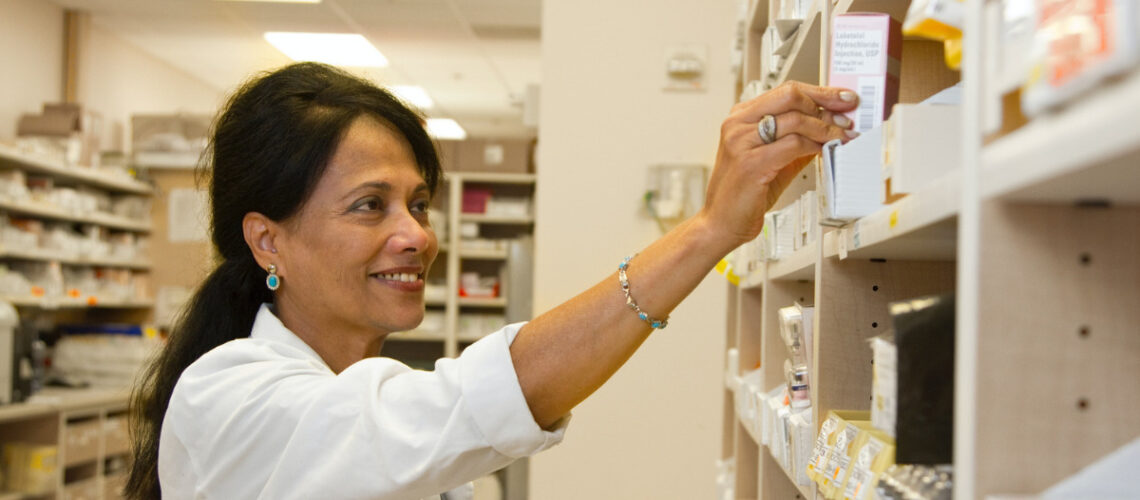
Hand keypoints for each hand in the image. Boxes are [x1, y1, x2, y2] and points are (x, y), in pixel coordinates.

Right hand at [701, 81, 859, 247]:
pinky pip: (793, 145)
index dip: (819, 92)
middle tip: (846, 117)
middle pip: (790, 96)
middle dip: (825, 103)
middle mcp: (738, 125)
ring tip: (842, 137)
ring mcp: (741, 142)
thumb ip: (796, 140)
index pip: (786, 91)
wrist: (721, 223)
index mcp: (740, 118)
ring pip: (796, 120)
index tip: (842, 98)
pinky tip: (824, 151)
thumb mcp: (774, 159)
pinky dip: (815, 146)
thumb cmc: (744, 194)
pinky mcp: (751, 163)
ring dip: (826, 128)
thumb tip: (829, 126)